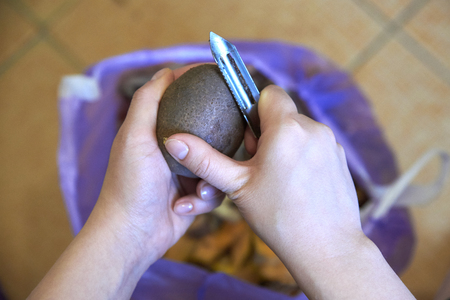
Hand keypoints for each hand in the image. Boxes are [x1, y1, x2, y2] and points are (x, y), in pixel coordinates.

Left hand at [28, 65, 226, 299]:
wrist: (133, 234)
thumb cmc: (130, 184)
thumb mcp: (134, 137)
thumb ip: (148, 102)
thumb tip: (166, 70)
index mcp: (158, 130)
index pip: (182, 98)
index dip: (200, 84)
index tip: (222, 78)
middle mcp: (175, 148)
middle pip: (208, 129)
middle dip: (221, 136)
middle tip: (237, 135)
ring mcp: (186, 171)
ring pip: (218, 161)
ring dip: (210, 177)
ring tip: (198, 189)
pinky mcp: (196, 192)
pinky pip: (215, 186)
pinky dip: (205, 198)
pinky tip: (185, 206)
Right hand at [165, 85, 414, 298]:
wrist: (326, 248)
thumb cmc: (279, 218)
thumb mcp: (236, 186)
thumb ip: (204, 159)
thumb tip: (174, 141)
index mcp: (286, 128)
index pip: (268, 93)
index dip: (253, 109)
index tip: (248, 139)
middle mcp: (313, 128)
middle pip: (282, 113)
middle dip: (267, 132)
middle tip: (258, 165)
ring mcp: (331, 143)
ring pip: (298, 130)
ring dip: (285, 144)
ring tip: (277, 178)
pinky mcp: (340, 158)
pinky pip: (314, 144)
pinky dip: (303, 155)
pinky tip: (296, 184)